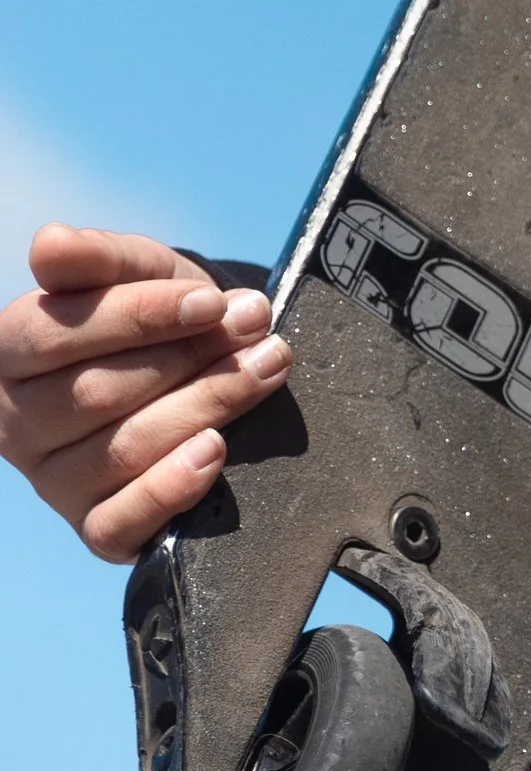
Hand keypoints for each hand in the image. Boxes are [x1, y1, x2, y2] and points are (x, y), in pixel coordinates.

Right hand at [0, 225, 293, 561]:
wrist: (194, 360)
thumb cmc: (155, 310)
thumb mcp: (135, 269)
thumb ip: (97, 257)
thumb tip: (50, 242)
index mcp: (12, 353)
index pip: (55, 335)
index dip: (137, 317)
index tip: (211, 301)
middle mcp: (18, 424)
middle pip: (96, 394)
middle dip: (189, 357)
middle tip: (256, 326)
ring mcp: (53, 483)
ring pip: (122, 450)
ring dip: (207, 403)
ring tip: (265, 366)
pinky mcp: (95, 528)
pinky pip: (119, 524)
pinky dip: (170, 489)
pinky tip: (214, 451)